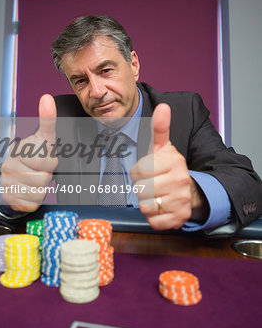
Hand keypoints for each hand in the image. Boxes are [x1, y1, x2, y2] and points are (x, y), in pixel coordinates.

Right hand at [1, 94, 57, 211]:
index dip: (50, 163)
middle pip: (44, 178)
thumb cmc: (34, 157)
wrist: (16, 176)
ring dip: (42, 188)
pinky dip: (34, 199)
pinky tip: (29, 190)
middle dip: (47, 176)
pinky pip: (31, 202)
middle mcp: (11, 163)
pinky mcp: (8, 195)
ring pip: (38, 191)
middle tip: (41, 170)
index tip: (44, 157)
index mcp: (21, 149)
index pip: (45, 159)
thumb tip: (47, 98)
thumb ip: (47, 120)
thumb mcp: (45, 139)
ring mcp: (8, 179)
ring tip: (35, 179)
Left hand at [130, 103, 207, 230]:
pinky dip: (153, 217)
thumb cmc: (169, 167)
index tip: (148, 170)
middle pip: (141, 188)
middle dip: (141, 187)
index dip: (138, 172)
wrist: (189, 190)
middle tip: (152, 183)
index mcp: (174, 161)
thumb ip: (159, 127)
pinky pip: (153, 221)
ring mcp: (181, 201)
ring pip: (145, 205)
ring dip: (146, 202)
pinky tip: (161, 207)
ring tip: (157, 195)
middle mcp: (180, 180)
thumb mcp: (163, 147)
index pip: (139, 170)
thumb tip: (163, 106)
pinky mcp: (179, 219)